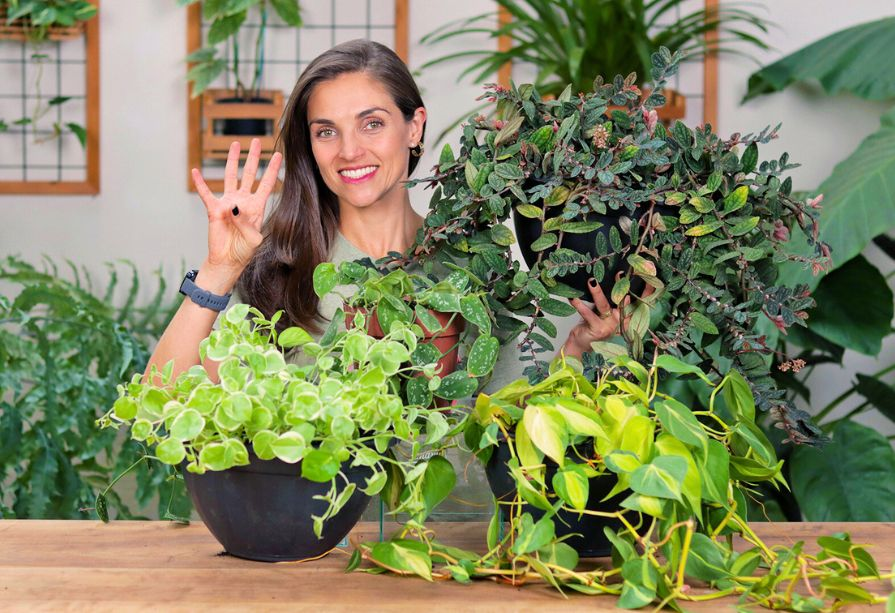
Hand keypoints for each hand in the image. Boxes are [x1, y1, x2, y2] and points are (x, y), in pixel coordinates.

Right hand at [191, 138, 282, 272]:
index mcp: (256, 206)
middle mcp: (243, 201)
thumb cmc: (244, 250)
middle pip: (249, 174)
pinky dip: (200, 183)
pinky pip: (205, 194)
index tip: (278, 155)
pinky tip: (195, 171)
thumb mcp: (253, 238)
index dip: (272, 169)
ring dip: (232, 161)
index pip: (266, 184)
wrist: (228, 260)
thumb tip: (233, 207)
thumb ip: (246, 222)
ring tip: (235, 145)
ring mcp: (228, 203)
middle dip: (253, 157)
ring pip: (230, 176)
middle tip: (256, 141)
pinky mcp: (214, 209)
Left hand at [562, 275, 654, 358]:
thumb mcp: (604, 311)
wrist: (583, 344)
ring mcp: (610, 326)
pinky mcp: (598, 329)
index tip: (650, 278)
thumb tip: (612, 278)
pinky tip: (573, 298)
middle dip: (622, 286)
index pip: (638, 301)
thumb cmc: (594, 324)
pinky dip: (579, 305)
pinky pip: (588, 314)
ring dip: (597, 292)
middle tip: (621, 273)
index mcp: (625, 316)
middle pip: (623, 301)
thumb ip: (611, 300)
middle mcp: (620, 321)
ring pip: (604, 305)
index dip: (646, 291)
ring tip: (592, 281)